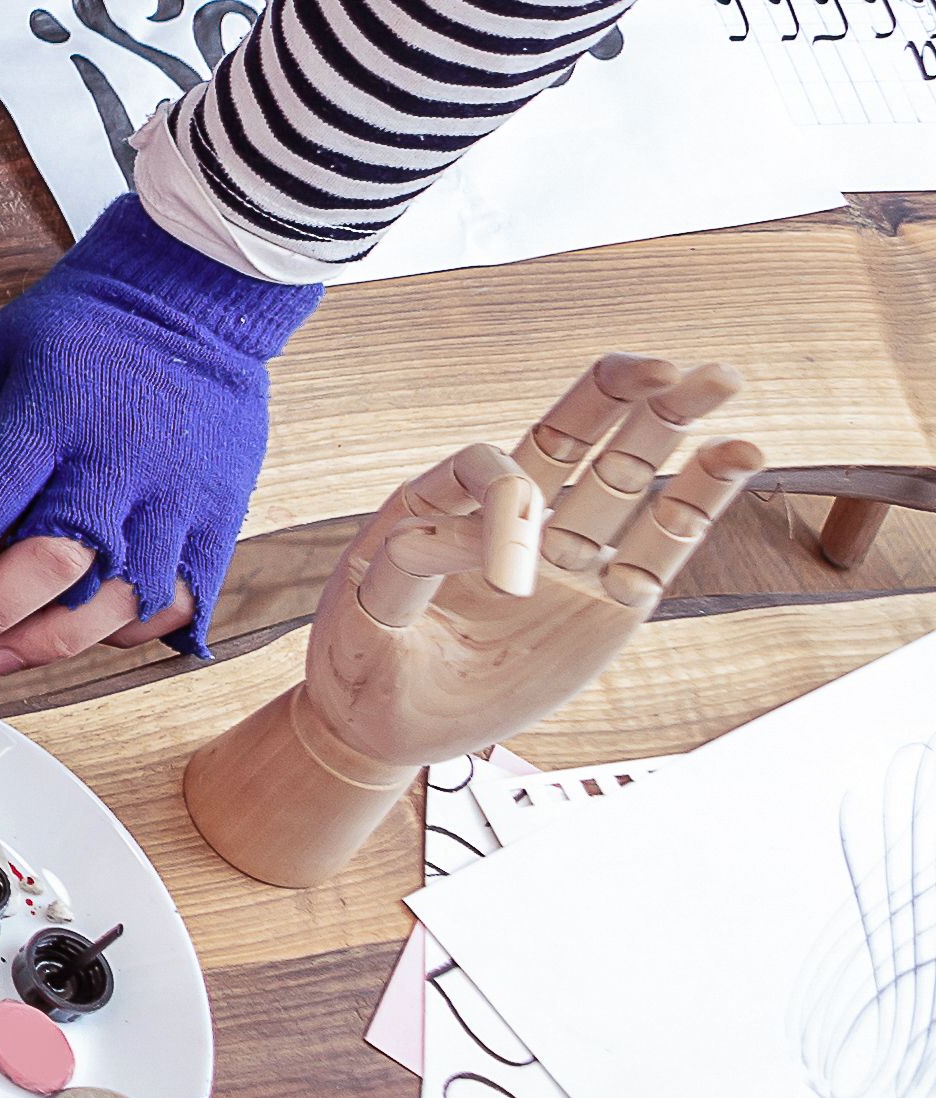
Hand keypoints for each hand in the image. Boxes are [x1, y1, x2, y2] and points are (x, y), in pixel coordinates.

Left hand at [0, 199, 321, 670]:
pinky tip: (84, 633)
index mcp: (51, 416)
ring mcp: (175, 495)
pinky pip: (177, 598)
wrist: (194, 296)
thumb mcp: (0, 350)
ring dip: (50, 642)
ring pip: (116, 599)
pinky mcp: (217, 515)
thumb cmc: (85, 322)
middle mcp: (116, 463)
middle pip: (51, 564)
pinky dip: (127, 631)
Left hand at [306, 358, 760, 769]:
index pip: (491, 469)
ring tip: (722, 376)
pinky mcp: (608, 604)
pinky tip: (736, 453)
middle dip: (618, 395)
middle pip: (574, 437)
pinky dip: (698, 498)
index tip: (503, 579)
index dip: (503, 501)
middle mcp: (509, 520)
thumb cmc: (361, 665)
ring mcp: (565, 559)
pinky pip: (660, 542)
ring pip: (626, 477)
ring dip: (672, 428)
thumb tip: (471, 537)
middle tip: (667, 366)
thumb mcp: (365, 614)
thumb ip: (408, 567)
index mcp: (442, 505)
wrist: (386, 731)